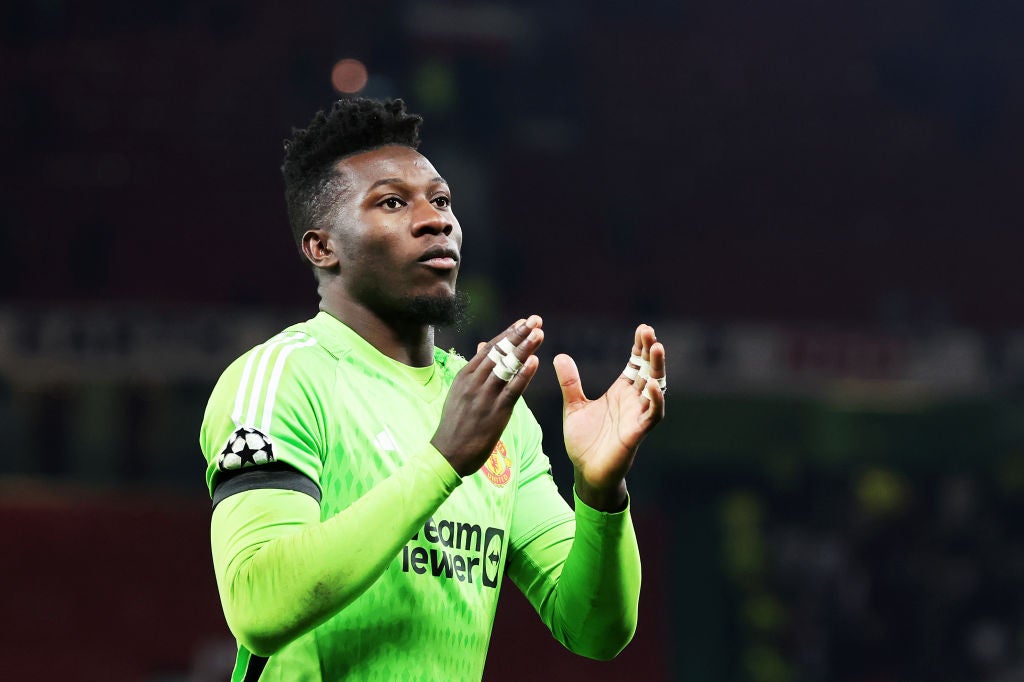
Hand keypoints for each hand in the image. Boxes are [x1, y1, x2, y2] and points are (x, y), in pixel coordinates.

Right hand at [432, 315, 544, 475]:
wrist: (448, 454)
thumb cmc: (456, 424)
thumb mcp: (460, 392)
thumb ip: (474, 370)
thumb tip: (482, 345)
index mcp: (465, 376)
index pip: (490, 349)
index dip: (508, 334)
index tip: (524, 321)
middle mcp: (474, 382)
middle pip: (500, 353)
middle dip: (519, 335)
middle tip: (536, 320)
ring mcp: (484, 396)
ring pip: (507, 367)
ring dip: (524, 349)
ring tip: (539, 333)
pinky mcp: (495, 412)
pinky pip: (512, 390)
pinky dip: (524, 375)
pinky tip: (535, 361)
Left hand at [554, 324, 665, 510]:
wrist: (586, 472)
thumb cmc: (584, 441)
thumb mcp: (573, 406)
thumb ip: (570, 383)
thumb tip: (559, 356)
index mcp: (620, 392)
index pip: (635, 364)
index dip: (640, 347)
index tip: (642, 328)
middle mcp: (632, 401)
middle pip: (648, 370)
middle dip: (650, 351)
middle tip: (649, 331)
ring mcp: (637, 416)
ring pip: (655, 388)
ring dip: (657, 369)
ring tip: (656, 348)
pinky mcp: (637, 433)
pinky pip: (652, 415)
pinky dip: (655, 401)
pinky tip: (653, 387)